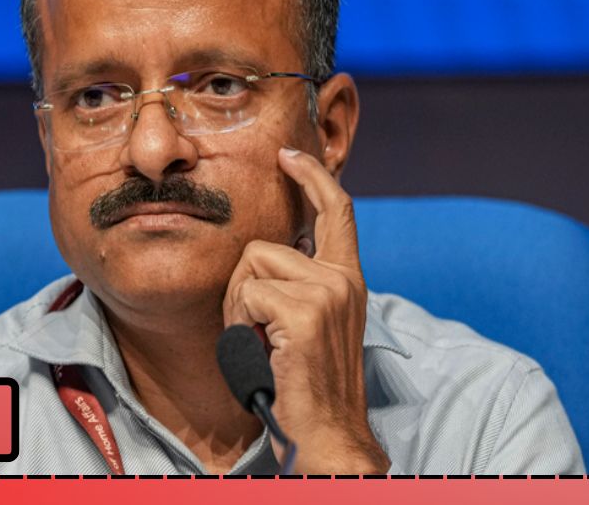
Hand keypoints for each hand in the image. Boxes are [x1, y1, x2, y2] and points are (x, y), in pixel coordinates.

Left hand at [222, 147, 389, 473]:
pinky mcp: (305, 313)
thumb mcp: (312, 323)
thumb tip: (268, 255)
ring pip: (250, 268)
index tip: (289, 155)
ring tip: (260, 342)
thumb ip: (301, 284)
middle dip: (243, 287)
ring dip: (239, 307)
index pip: (338, 210)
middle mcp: (343, 279)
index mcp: (348, 279)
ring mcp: (327, 293)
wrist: (328, 433)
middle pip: (264, 247)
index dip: (313, 176)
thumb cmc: (306, 384)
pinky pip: (247, 296)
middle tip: (256, 331)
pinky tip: (262, 350)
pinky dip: (241, 325)